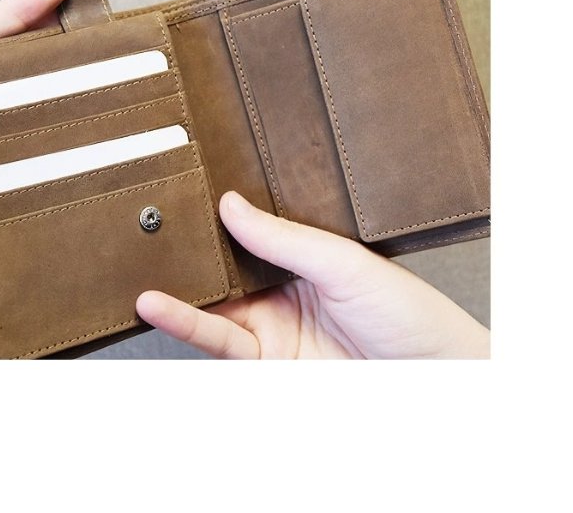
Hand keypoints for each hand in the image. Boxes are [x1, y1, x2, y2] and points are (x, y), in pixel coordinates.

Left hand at [0, 0, 69, 358]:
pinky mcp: (11, 208)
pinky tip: (98, 131)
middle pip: (6, 79)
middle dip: (44, 42)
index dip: (10, 17)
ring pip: (32, 119)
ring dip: (63, 91)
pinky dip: (72, 147)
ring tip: (104, 63)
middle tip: (88, 17)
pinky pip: (47, 168)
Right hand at [137, 192, 489, 358]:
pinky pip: (218, 340)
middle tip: (149, 229)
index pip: (253, 230)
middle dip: (190, 252)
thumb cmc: (409, 314)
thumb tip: (232, 205)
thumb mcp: (346, 262)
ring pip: (214, 304)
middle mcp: (284, 289)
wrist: (431, 376)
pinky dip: (186, 323)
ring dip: (178, 291)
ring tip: (141, 271)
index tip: (185, 195)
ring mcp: (272, 327)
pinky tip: (160, 305)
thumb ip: (285, 238)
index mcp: (307, 255)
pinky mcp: (264, 361)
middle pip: (226, 267)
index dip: (219, 217)